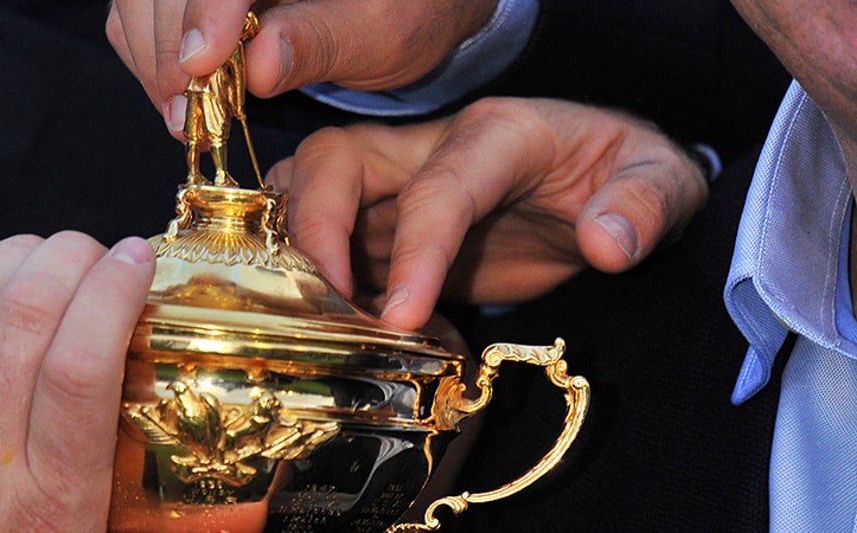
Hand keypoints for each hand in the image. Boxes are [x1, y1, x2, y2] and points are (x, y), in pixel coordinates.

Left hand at [0, 232, 155, 530]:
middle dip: (67, 256)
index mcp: (50, 500)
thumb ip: (93, 459)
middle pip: (28, 315)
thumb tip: (127, 366)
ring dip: (11, 255)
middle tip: (88, 248)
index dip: (114, 290)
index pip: (84, 362)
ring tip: (39, 252)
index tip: (133, 259)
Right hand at [107, 0, 496, 136]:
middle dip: (168, 50)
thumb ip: (319, 44)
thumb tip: (257, 66)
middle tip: (188, 116)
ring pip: (138, 3)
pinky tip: (182, 97)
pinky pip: (139, 17)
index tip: (199, 67)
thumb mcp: (381, 33)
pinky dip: (148, 58)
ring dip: (152, 61)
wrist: (406, 8)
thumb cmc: (405, 13)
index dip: (202, 11)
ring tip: (187, 117)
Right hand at [269, 97, 708, 329]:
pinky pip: (326, 243)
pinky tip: (357, 330)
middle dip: (312, 230)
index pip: (440, 185)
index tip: (401, 316)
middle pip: (335, 161)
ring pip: (308, 189)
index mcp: (497, 135)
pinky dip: (319, 282)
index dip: (414, 248)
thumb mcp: (662, 177)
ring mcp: (398, 186)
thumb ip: (644, 202)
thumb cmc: (625, 170)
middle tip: (322, 309)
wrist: (600, 181)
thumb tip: (607, 241)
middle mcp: (430, 149)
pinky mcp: (386, 226)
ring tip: (314, 317)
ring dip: (294, 248)